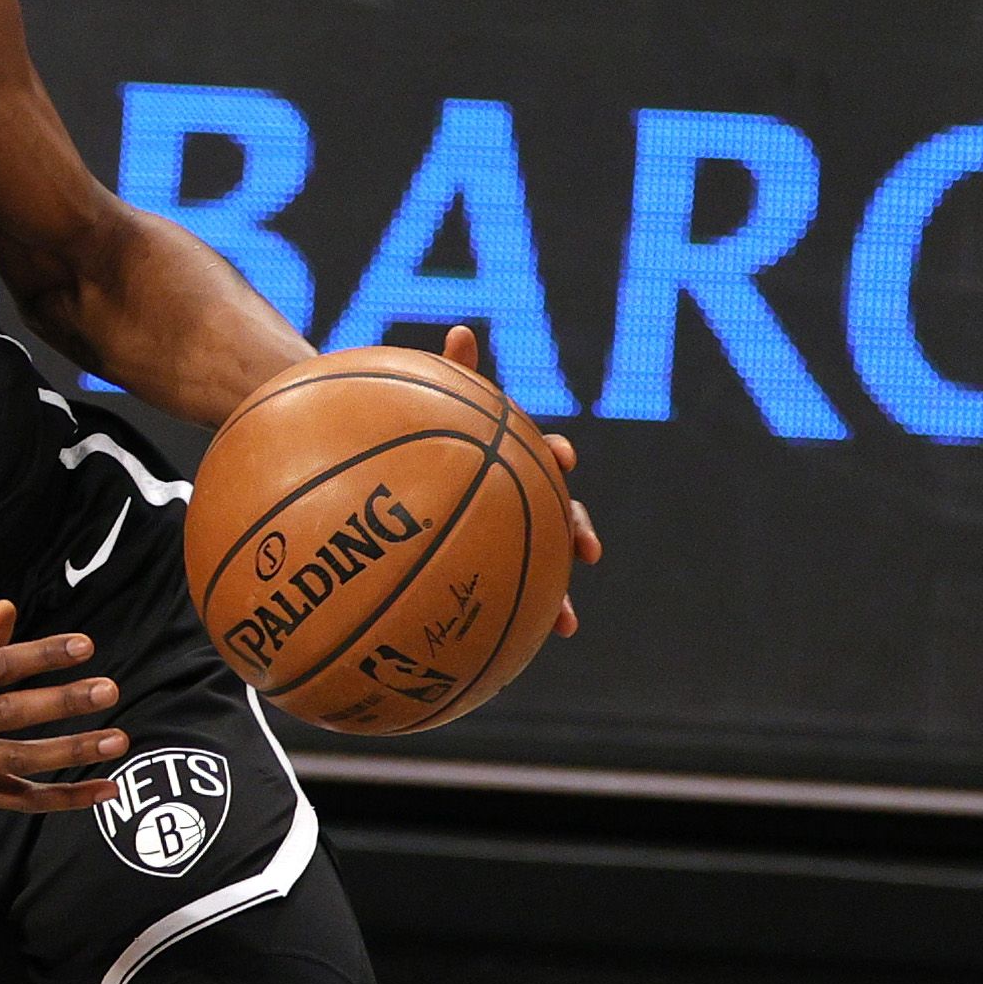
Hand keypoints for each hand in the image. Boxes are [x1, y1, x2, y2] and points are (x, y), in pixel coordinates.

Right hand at [0, 602, 127, 810]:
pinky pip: (22, 801)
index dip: (40, 655)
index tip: (85, 645)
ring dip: (71, 753)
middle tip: (110, 689)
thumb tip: (8, 610)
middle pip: (8, 715)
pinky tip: (107, 787)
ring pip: (18, 763)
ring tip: (118, 739)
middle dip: (61, 704)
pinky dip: (66, 799)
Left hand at [440, 327, 600, 636]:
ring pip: (539, 565)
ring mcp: (509, 533)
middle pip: (558, 514)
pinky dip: (510, 620)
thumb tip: (462, 331)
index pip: (543, 453)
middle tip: (586, 549)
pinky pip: (503, 597)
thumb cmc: (419, 434)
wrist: (396, 471)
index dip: (555, 456)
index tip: (562, 459)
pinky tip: (508, 652)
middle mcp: (520, 496)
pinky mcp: (489, 566)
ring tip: (564, 621)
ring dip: (557, 594)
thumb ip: (452, 375)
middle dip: (574, 532)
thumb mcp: (432, 405)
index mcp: (513, 459)